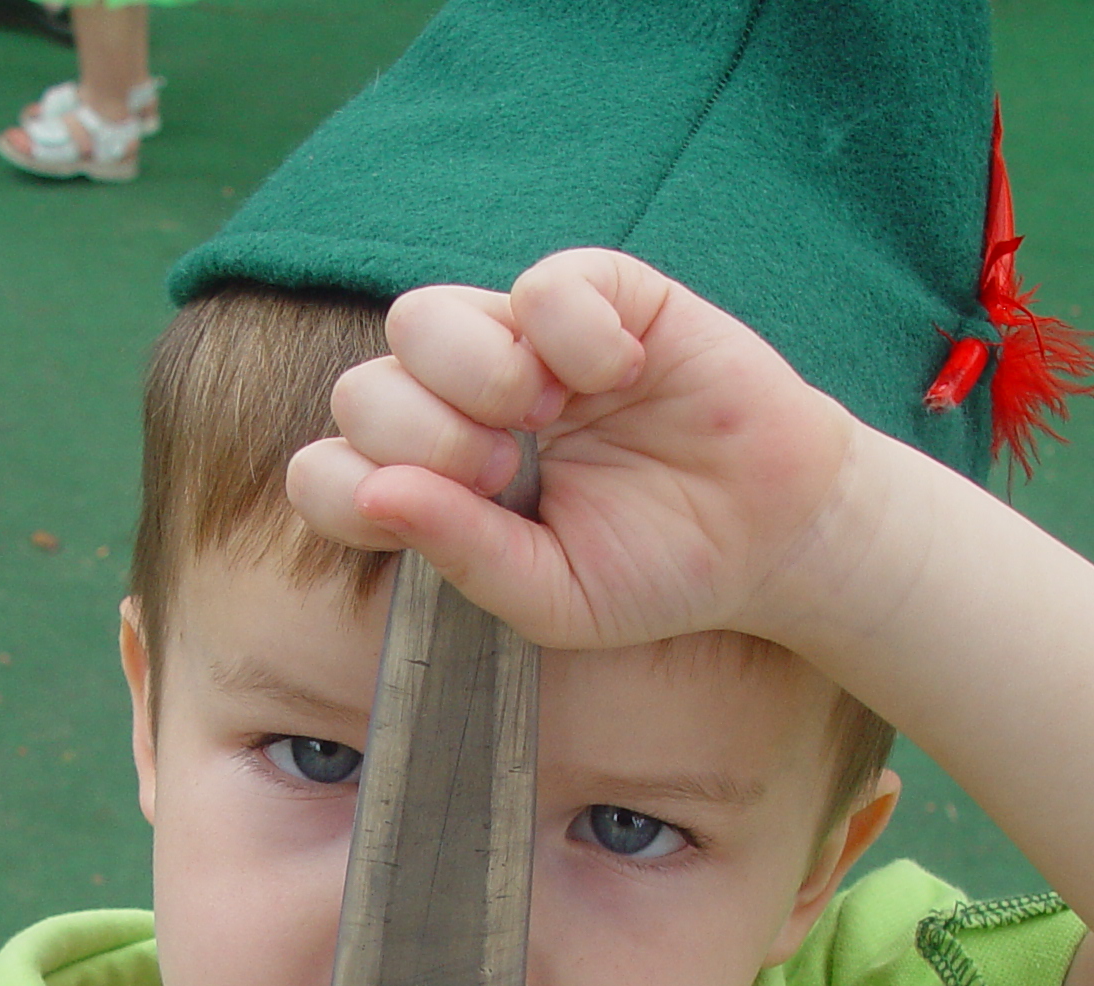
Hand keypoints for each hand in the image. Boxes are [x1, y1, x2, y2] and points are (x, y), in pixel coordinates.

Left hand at [285, 248, 866, 654]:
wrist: (769, 536)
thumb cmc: (653, 569)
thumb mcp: (551, 596)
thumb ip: (461, 553)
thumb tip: (375, 493)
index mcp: (433, 486)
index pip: (325, 469)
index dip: (356, 488)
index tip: (445, 516)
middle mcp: (460, 406)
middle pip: (362, 388)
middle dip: (422, 438)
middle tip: (504, 474)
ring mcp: (523, 344)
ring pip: (422, 316)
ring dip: (473, 373)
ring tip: (545, 417)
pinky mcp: (600, 295)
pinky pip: (542, 281)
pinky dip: (572, 330)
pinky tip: (621, 374)